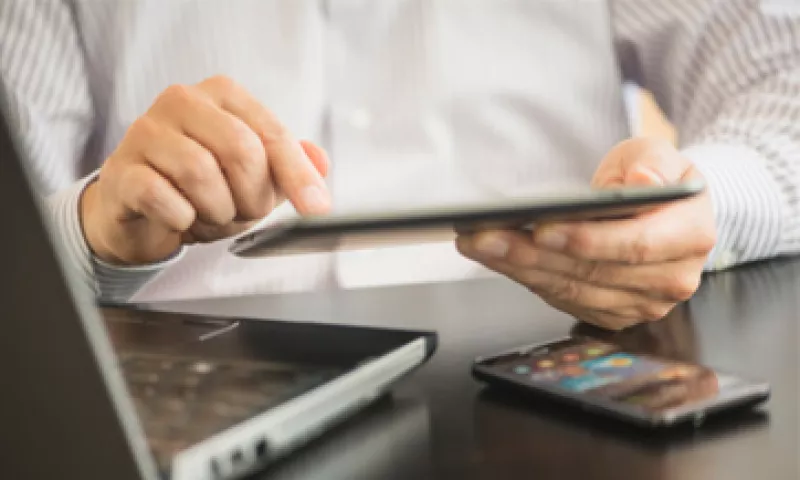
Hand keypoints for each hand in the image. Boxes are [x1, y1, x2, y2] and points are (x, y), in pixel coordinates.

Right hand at [80, 75, 330, 264]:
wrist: (140, 212)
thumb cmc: (199, 187)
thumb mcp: (254, 177)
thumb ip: (289, 166)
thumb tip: (320, 161)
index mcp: (221, 94)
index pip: (271, 134)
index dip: (297, 175)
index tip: (317, 207)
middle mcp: (182, 101)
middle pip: (240, 149)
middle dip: (252, 196)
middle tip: (244, 212)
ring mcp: (146, 131)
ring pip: (201, 173)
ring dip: (217, 210)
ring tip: (210, 214)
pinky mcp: (121, 169)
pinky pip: (163, 198)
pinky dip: (182, 219)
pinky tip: (180, 218)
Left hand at [457, 138, 715, 330]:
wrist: (666, 211)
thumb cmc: (655, 178)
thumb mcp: (659, 153)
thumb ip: (653, 163)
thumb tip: (643, 182)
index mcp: (690, 236)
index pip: (636, 246)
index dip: (587, 240)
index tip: (541, 228)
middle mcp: (671, 279)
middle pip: (592, 273)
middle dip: (532, 255)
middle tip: (485, 236)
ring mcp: (642, 303)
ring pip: (571, 291)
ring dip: (518, 269)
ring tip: (479, 244)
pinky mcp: (614, 314)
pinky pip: (563, 299)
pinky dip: (526, 279)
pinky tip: (496, 258)